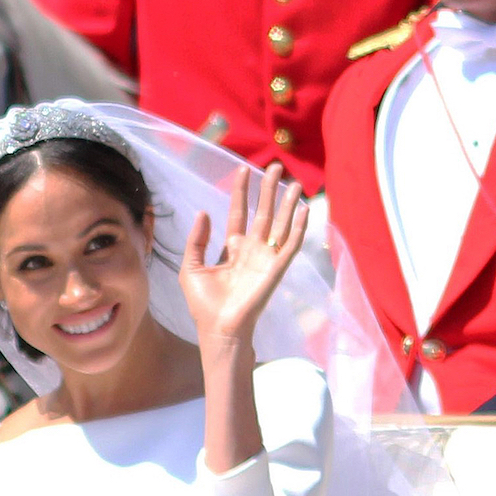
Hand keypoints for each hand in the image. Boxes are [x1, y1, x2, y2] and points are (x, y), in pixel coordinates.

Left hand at [179, 163, 307, 347]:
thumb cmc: (203, 304)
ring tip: (294, 182)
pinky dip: (299, 227)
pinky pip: (291, 244)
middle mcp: (251, 250)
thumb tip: (203, 212)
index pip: (239, 212)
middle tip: (273, 167)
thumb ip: (196, 240)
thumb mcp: (191, 267)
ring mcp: (265, 258)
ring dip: (287, 203)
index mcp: (231, 248)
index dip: (241, 192)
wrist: (217, 328)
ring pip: (279, 224)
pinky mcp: (276, 269)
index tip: (243, 170)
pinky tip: (304, 209)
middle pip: (262, 213)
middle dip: (267, 190)